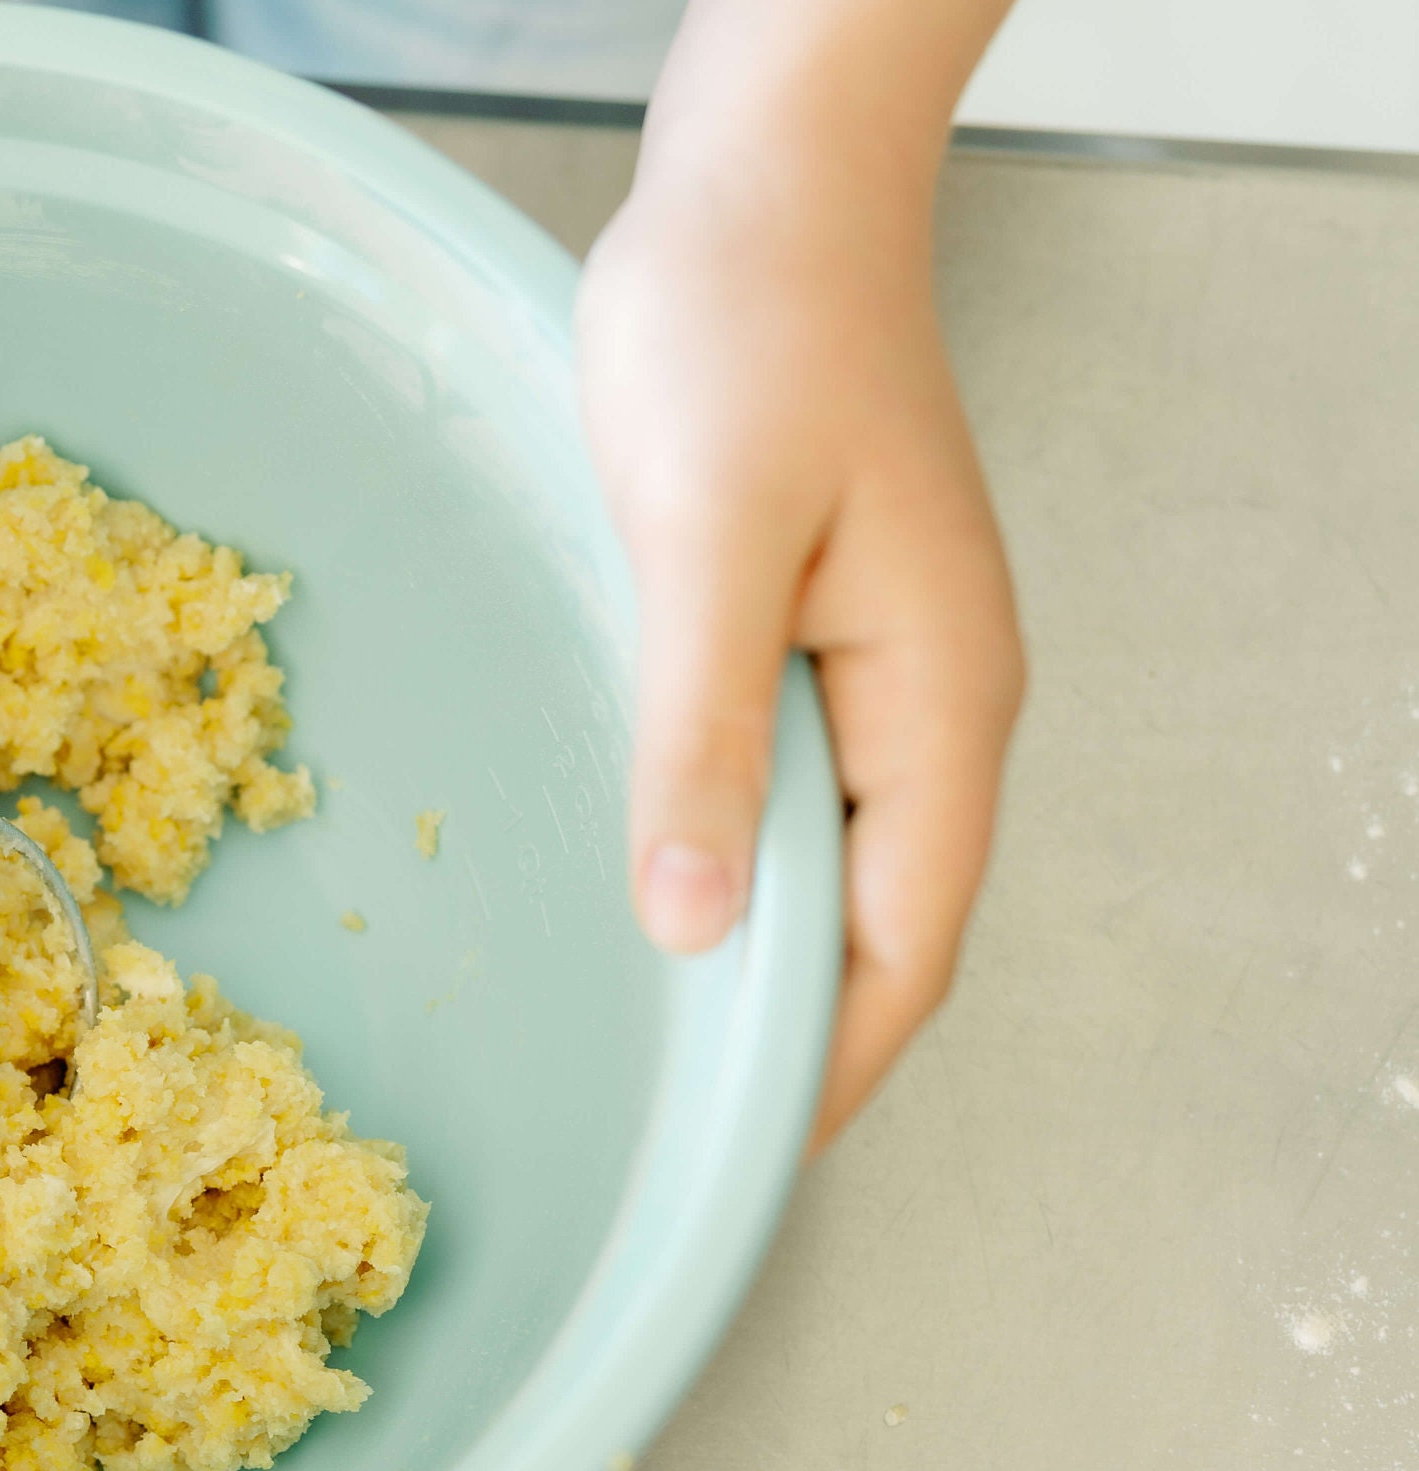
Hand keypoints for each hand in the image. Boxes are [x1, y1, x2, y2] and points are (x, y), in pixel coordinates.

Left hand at [578, 164, 1023, 1148]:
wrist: (763, 186)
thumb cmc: (747, 332)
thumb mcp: (710, 540)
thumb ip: (702, 734)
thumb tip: (691, 927)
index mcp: (937, 703)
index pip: (903, 946)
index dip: (825, 1069)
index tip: (734, 1170)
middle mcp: (927, 705)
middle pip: (876, 924)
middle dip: (787, 1039)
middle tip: (669, 1139)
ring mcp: (875, 667)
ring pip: (825, 861)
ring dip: (752, 955)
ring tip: (646, 1051)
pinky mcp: (810, 628)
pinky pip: (783, 786)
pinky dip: (726, 857)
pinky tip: (648, 887)